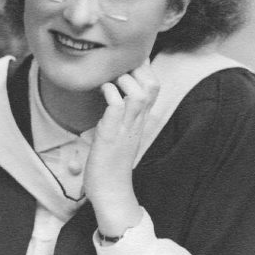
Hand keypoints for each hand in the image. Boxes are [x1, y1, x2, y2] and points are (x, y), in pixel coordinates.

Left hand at [84, 58, 158, 235]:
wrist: (111, 192)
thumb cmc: (111, 164)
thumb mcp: (120, 134)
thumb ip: (120, 117)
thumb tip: (112, 100)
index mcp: (140, 120)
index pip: (153, 86)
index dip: (144, 69)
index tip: (125, 62)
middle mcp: (137, 122)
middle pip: (153, 85)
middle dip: (137, 68)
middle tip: (116, 68)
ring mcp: (126, 128)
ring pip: (139, 92)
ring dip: (124, 79)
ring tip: (110, 80)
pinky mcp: (111, 134)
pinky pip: (117, 106)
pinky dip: (110, 93)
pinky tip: (101, 91)